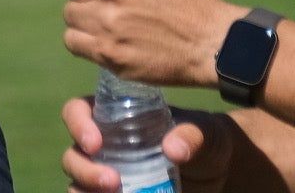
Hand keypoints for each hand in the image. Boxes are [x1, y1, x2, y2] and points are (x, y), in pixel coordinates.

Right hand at [58, 96, 216, 191]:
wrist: (221, 173)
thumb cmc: (207, 140)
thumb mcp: (205, 133)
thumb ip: (192, 136)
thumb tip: (172, 150)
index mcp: (115, 116)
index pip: (77, 111)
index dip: (77, 124)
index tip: (95, 143)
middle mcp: (105, 145)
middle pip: (73, 155)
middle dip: (85, 170)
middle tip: (114, 182)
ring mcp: (109, 174)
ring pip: (76, 184)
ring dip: (85, 191)